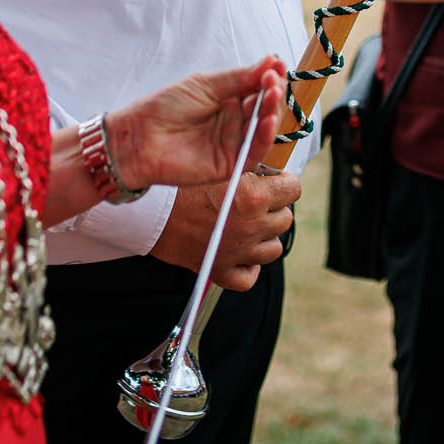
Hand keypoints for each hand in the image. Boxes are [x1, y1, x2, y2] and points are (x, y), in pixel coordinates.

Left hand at [107, 57, 286, 192]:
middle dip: (273, 93)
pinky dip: (265, 137)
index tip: (277, 65)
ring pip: (264, 129)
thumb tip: (272, 61)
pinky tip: (266, 121)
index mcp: (229, 101)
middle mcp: (235, 123)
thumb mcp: (205, 85)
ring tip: (273, 95)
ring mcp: (233, 144)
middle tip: (274, 81)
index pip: (259, 89)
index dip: (271, 78)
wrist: (138, 137)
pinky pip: (254, 152)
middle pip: (265, 109)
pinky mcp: (229, 165)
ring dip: (272, 112)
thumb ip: (239, 78)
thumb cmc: (165, 107)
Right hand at [149, 170, 301, 290]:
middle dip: (274, 208)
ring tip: (247, 224)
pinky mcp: (221, 271)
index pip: (294, 190)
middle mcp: (251, 227)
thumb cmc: (179, 184)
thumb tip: (271, 167)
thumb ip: (250, 167)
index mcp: (253, 197)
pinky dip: (249, 266)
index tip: (275, 181)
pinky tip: (241, 252)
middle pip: (285, 218)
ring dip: (265, 236)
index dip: (284, 183)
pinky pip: (250, 276)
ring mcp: (239, 252)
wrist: (150, 211)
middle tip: (255, 201)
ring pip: (274, 248)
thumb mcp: (220, 166)